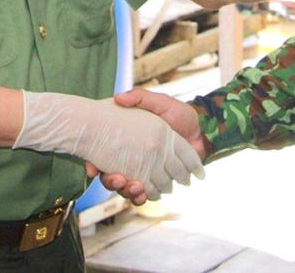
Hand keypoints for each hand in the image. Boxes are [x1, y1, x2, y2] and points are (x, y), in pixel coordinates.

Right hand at [99, 89, 204, 204]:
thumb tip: (119, 97)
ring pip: (126, 188)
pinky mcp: (157, 182)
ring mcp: (144, 172)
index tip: (92, 169)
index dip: (94, 163)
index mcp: (128, 140)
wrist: (202, 129)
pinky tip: (145, 194)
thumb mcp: (159, 102)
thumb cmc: (178, 113)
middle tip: (118, 179)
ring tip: (135, 187)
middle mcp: (132, 158)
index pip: (104, 154)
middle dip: (112, 182)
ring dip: (128, 191)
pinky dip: (142, 197)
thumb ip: (140, 97)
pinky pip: (144, 195)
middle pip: (112, 176)